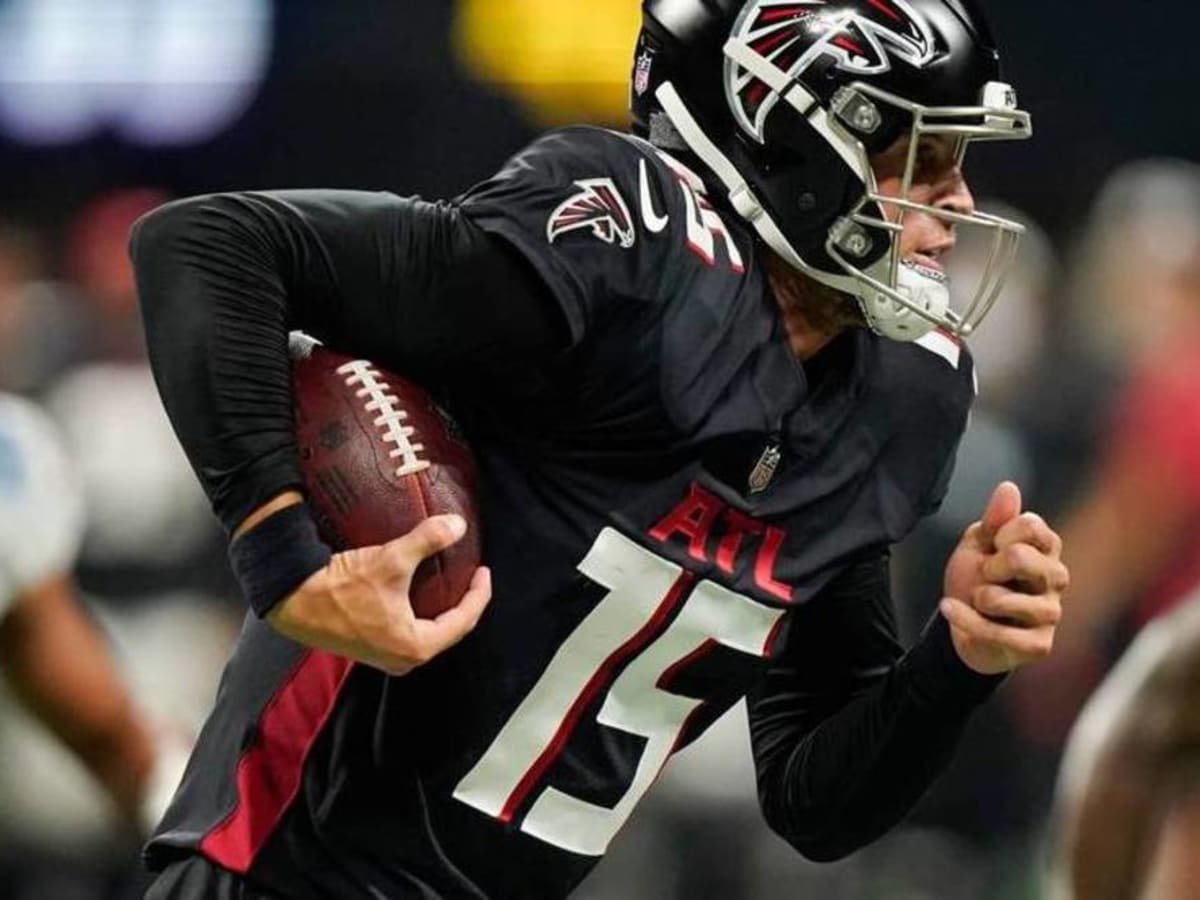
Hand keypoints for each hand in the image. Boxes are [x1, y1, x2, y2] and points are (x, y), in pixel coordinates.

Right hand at [267, 514, 491, 675]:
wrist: (294, 600)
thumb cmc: (342, 587)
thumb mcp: (391, 560)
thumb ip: (428, 540)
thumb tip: (458, 525)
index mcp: (416, 646)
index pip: (464, 621)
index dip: (479, 594)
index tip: (483, 571)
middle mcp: (403, 660)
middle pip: (449, 630)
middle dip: (464, 603)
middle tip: (470, 576)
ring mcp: (386, 658)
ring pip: (428, 633)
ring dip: (441, 609)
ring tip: (449, 582)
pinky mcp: (371, 649)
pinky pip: (409, 633)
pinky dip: (421, 614)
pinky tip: (419, 593)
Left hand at [940, 482, 1069, 674]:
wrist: (964, 624)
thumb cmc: (976, 578)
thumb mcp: (978, 544)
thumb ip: (995, 519)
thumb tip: (1008, 487)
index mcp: (1046, 548)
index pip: (1029, 525)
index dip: (1000, 534)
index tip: (993, 547)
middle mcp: (1056, 578)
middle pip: (1019, 558)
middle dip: (987, 567)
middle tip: (985, 575)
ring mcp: (1050, 613)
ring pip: (1003, 599)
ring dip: (977, 598)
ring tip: (979, 600)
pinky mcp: (1039, 645)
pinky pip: (997, 632)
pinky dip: (965, 620)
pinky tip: (951, 609)